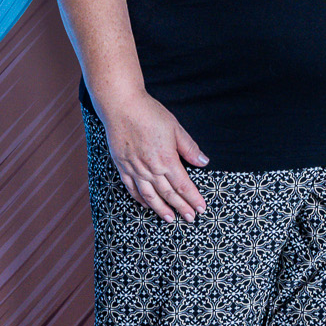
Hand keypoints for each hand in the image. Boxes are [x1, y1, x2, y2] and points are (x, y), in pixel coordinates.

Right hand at [99, 91, 209, 222]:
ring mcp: (135, 169)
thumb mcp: (176, 128)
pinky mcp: (122, 167)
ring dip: (161, 209)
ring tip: (170, 218)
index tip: (201, 208)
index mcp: (167, 159)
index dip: (193, 198)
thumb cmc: (150, 114)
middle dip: (181, 208)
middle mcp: (151, 169)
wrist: (122, 106)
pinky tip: (147, 205)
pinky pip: (132, 189)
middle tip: (190, 218)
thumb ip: (189, 148)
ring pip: (150, 196)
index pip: (183, 185)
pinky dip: (140, 199)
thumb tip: (203, 162)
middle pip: (169, 194)